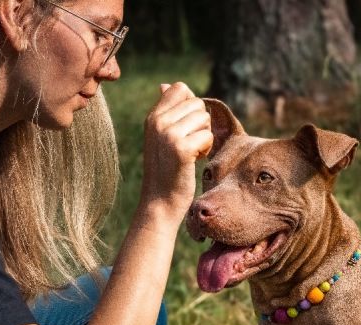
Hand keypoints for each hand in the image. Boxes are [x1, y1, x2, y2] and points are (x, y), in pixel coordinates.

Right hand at [141, 82, 213, 223]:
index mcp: (153, 116)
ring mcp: (168, 134)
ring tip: (192, 153)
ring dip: (205, 137)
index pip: (180, 88)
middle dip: (201, 124)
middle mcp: (158, 122)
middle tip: (190, 144)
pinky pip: (207, 136)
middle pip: (197, 104)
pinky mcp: (181, 149)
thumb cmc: (166, 170)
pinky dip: (206, 150)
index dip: (192, 105)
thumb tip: (165, 85)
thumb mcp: (161, 137)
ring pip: (204, 119)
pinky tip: (195, 160)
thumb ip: (167, 112)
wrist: (160, 202)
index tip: (188, 127)